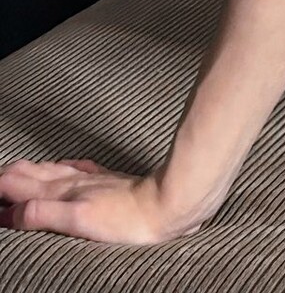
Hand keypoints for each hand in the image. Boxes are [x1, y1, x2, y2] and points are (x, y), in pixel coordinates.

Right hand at [0, 158, 204, 243]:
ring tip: (12, 174)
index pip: (16, 183)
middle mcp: (71, 180)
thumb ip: (42, 213)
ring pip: (48, 168)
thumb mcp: (77, 220)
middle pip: (28, 172)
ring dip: (26, 172)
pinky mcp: (105, 179)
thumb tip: (9, 212)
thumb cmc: (125, 218)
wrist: (164, 204)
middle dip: (6, 177)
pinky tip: (61, 168)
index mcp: (60, 191)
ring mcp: (88, 178)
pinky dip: (56, 169)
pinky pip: (74, 168)